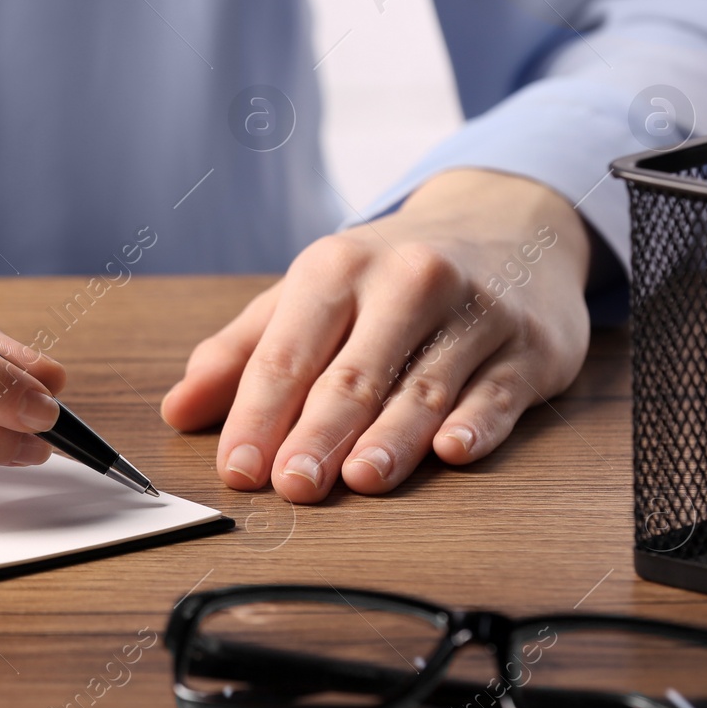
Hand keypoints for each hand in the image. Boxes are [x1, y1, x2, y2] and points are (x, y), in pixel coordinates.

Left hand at [160, 170, 591, 502]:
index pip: (288, 352)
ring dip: (392, 436)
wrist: (506, 222)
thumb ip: (242, 352)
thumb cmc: (390, 273)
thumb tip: (178, 410)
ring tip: (361, 478)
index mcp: (338, 268)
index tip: (238, 467)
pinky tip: (452, 449)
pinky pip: (498, 390)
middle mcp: (407, 282)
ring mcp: (474, 313)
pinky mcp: (528, 347)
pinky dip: (477, 420)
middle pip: (354, 372)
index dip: (259, 413)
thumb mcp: (310, 293)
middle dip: (319, 432)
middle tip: (292, 484)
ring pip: (425, 384)